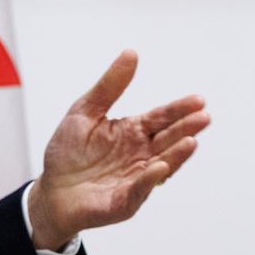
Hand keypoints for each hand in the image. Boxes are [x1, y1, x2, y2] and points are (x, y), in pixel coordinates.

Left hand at [27, 50, 209, 248]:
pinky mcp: (124, 201)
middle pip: (168, 139)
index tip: (198, 100)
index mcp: (134, 132)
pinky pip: (139, 190)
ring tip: (190, 141)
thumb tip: (131, 53)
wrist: (50, 190)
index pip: (161, 118)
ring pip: (161, 165)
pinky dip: (149, 179)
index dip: (179, 109)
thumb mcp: (85, 111)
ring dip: (177, 154)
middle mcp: (140, 155)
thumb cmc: (68, 152)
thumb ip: (110, 86)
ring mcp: (136, 179)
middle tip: (203, 118)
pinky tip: (160, 166)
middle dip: (186, 129)